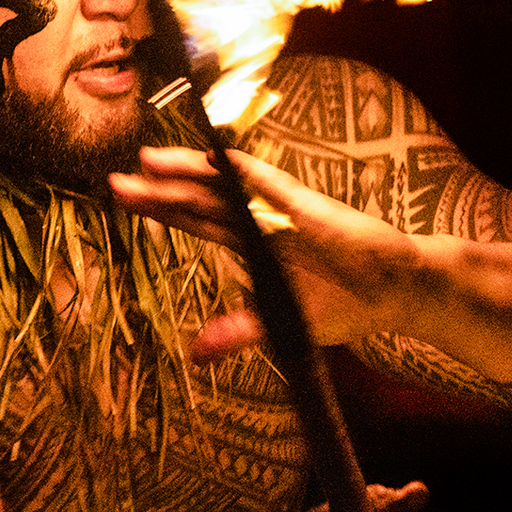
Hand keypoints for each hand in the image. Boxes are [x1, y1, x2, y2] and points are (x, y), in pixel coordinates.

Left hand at [109, 146, 423, 356]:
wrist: (396, 294)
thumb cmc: (343, 303)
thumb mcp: (281, 324)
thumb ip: (237, 332)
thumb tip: (194, 354)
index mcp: (252, 243)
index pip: (195, 220)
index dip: (159, 208)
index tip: (121, 197)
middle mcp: (260, 220)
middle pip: (200, 200)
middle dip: (158, 190)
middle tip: (115, 180)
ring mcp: (283, 212)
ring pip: (226, 188)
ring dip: (190, 171)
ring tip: (150, 160)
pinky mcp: (311, 212)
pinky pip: (275, 189)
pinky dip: (248, 174)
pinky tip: (221, 158)